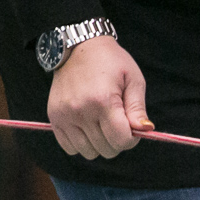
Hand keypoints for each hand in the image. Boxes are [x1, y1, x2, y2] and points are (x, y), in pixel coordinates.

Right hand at [46, 36, 153, 159]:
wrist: (78, 46)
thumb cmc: (111, 62)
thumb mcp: (133, 79)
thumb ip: (138, 108)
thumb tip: (145, 130)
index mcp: (103, 100)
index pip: (121, 140)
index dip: (132, 139)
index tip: (132, 126)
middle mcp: (81, 111)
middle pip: (106, 149)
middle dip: (117, 141)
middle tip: (117, 122)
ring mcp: (65, 116)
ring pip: (88, 153)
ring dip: (99, 144)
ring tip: (101, 124)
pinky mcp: (54, 118)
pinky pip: (70, 148)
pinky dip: (81, 144)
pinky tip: (87, 128)